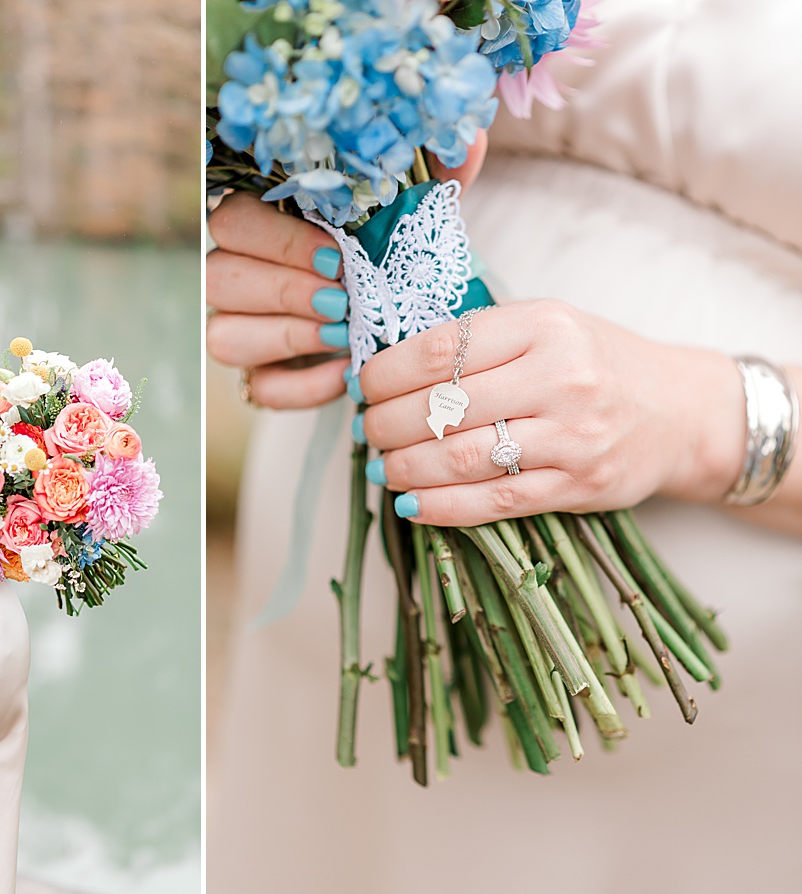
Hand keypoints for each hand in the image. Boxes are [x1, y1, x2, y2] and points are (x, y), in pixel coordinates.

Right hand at [205, 132, 489, 408]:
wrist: (411, 315)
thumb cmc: (397, 251)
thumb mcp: (417, 206)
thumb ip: (434, 168)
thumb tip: (464, 142)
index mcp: (263, 222)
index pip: (231, 220)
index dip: (275, 240)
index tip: (336, 253)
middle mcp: (237, 275)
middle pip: (219, 279)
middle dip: (285, 290)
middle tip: (342, 297)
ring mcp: (241, 328)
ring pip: (224, 336)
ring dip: (287, 336)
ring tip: (343, 334)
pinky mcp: (261, 377)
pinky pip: (260, 387)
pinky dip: (302, 386)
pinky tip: (344, 372)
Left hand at [356, 299, 744, 526]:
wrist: (680, 411)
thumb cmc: (595, 363)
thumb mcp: (544, 325)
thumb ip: (477, 339)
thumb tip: (385, 363)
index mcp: (545, 326)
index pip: (441, 350)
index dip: (385, 373)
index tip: (361, 385)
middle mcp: (562, 378)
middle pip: (444, 407)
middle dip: (387, 423)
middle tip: (366, 430)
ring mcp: (574, 436)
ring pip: (463, 458)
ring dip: (406, 467)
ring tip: (382, 466)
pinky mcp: (580, 485)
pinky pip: (494, 502)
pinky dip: (442, 506)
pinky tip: (410, 503)